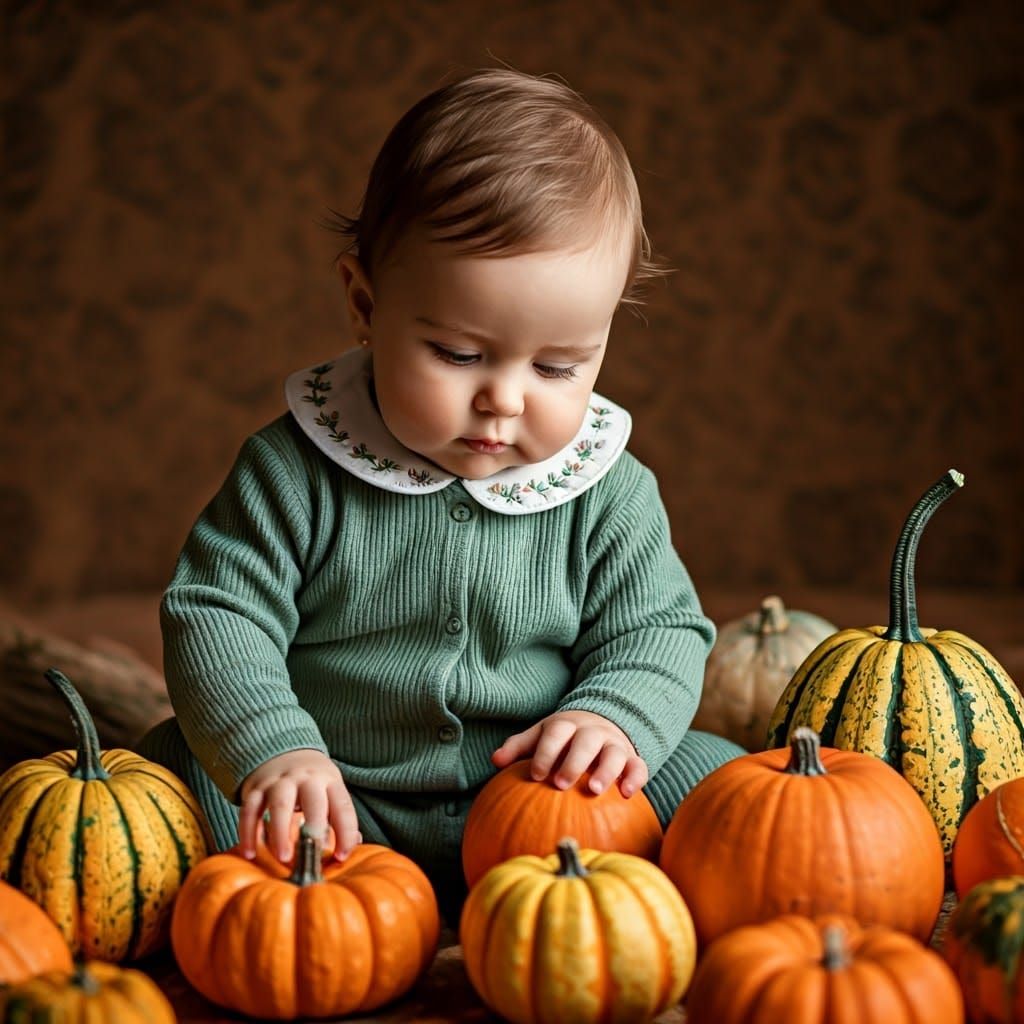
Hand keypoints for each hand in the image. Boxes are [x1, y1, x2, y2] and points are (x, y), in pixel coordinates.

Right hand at [238, 749, 360, 862]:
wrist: (283, 752)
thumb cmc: (312, 783)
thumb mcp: (330, 791)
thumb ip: (338, 819)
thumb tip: (347, 850)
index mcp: (329, 781)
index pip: (343, 806)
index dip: (345, 832)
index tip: (342, 857)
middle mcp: (306, 779)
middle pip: (312, 800)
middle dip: (314, 826)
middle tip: (312, 854)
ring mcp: (279, 782)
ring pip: (279, 805)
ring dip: (280, 832)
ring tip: (283, 858)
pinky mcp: (256, 789)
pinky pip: (249, 811)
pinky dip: (248, 833)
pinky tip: (249, 854)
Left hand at [491, 710, 647, 797]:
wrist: (602, 724)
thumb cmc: (564, 738)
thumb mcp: (541, 736)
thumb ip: (519, 747)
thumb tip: (496, 760)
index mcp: (567, 724)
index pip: (557, 731)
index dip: (546, 751)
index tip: (535, 775)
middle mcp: (593, 731)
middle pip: (586, 740)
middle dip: (573, 761)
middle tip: (560, 784)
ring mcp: (614, 743)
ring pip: (614, 753)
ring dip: (605, 770)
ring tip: (594, 790)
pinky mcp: (632, 757)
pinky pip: (638, 766)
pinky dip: (634, 779)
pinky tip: (626, 795)